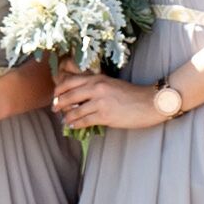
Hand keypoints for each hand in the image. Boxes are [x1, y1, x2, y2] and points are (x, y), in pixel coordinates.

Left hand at [53, 66, 174, 133]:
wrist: (150, 102)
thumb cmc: (133, 94)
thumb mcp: (111, 84)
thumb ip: (96, 86)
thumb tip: (79, 95)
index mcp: (98, 78)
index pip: (70, 81)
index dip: (59, 89)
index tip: (55, 95)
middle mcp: (97, 88)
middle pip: (69, 95)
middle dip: (58, 103)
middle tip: (54, 108)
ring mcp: (100, 102)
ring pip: (75, 110)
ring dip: (67, 117)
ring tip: (64, 120)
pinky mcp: (105, 116)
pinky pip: (85, 121)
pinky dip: (76, 124)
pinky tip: (73, 126)